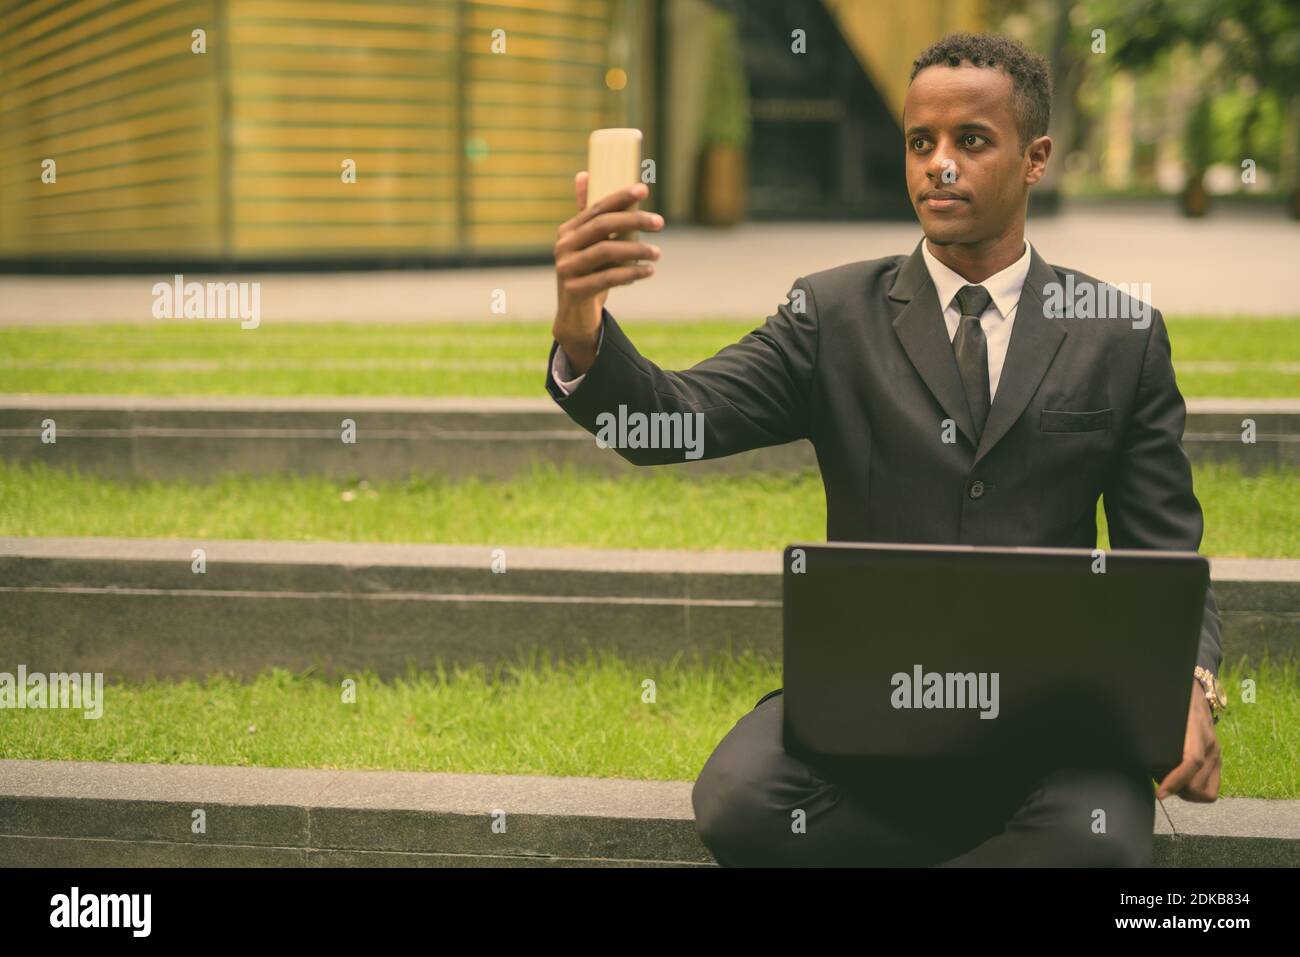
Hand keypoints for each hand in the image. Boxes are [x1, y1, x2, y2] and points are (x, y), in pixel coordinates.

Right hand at [552, 173, 663, 374]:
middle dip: (634, 220)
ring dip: (637, 250)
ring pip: (606, 252)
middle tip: (660, 222)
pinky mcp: (575, 290)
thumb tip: (585, 173)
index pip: (597, 207)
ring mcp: (566, 269)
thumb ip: (590, 214)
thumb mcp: (589, 244)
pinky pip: (607, 278)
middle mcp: (563, 246)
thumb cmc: (589, 273)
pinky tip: (649, 272)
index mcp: (568, 230)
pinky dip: (631, 274)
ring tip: (658, 253)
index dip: (620, 196)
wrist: (575, 314)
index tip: (644, 189)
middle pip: (602, 226)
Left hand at [1155, 679, 1220, 801]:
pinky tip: (1181, 784)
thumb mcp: (1158, 709)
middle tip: (1160, 787)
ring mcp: (1216, 752)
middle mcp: (1210, 743)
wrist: (1197, 688)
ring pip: (1207, 791)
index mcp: (1195, 728)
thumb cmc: (1172, 699)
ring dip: (1187, 795)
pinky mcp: (1218, 758)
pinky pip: (1212, 786)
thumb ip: (1150, 728)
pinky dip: (1196, 792)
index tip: (1159, 793)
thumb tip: (1132, 746)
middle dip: (1177, 791)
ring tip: (1170, 786)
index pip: (1191, 761)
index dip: (1175, 780)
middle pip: (1198, 784)